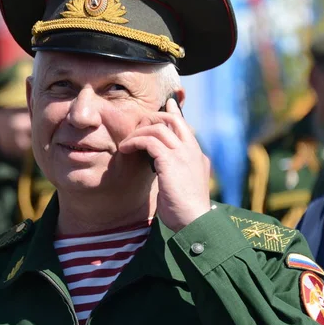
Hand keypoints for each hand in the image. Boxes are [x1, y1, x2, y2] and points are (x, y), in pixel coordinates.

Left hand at [119, 97, 211, 231]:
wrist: (194, 221)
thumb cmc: (187, 210)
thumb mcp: (186, 186)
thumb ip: (180, 171)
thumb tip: (164, 166)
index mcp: (197, 156)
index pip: (185, 126)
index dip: (174, 113)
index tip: (167, 103)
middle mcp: (192, 150)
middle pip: (172, 119)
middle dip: (152, 118)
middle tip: (137, 126)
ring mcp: (183, 153)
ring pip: (157, 128)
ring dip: (138, 133)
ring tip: (126, 144)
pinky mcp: (170, 160)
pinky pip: (149, 141)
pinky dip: (135, 142)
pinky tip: (125, 150)